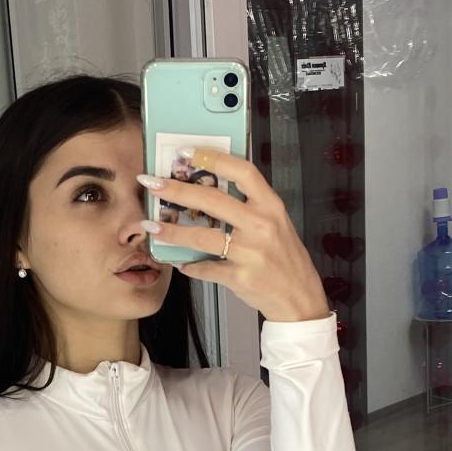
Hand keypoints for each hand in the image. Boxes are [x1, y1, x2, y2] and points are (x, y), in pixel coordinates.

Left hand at [138, 148, 333, 323]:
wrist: (299, 298)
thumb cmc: (284, 259)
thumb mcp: (276, 224)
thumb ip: (249, 206)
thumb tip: (208, 189)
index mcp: (271, 206)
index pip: (242, 171)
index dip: (214, 158)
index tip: (187, 152)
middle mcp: (262, 225)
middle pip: (213, 200)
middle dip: (177, 190)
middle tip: (152, 184)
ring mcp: (251, 252)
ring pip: (202, 237)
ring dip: (172, 231)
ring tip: (152, 226)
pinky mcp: (241, 277)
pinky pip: (206, 268)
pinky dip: (189, 265)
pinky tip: (179, 261)